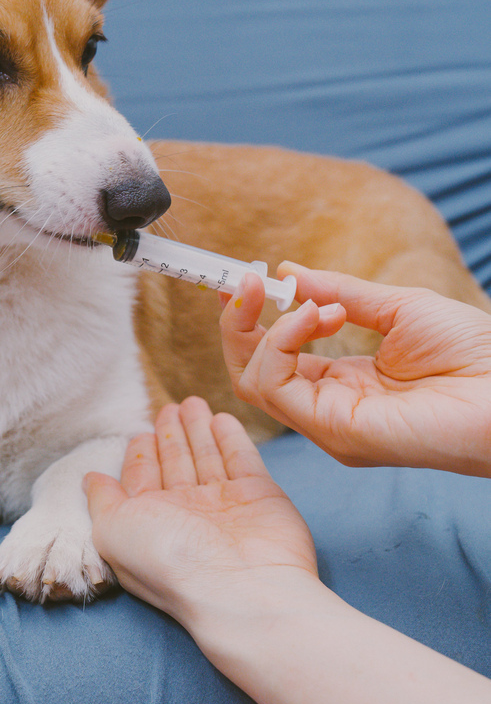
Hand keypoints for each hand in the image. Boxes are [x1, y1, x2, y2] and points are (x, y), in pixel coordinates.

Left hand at [84, 397, 316, 626]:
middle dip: (170, 434)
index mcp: (152, 520)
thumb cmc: (170, 559)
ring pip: (207, 456)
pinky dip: (231, 438)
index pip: (142, 478)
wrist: (242, 588)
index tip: (140, 432)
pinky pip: (241, 458)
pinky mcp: (260, 494)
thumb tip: (89, 479)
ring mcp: (225, 503)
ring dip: (197, 429)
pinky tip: (221, 418)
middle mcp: (187, 512)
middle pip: (175, 462)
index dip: (140, 454)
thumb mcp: (114, 529)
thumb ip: (102, 499)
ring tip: (191, 402)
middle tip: (168, 406)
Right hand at [220, 265, 490, 473]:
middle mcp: (326, 408)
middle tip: (244, 280)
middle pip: (248, 371)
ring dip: (266, 327)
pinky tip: (316, 316)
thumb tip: (287, 271)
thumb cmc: (472, 353)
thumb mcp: (394, 308)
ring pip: (252, 379)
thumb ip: (338, 294)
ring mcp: (328, 423)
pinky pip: (276, 385)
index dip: (248, 319)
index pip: (270, 357)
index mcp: (340, 384)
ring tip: (313, 303)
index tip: (242, 279)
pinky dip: (282, 340)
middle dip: (236, 321)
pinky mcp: (336, 431)